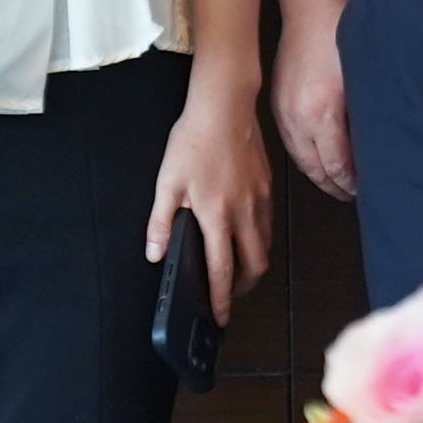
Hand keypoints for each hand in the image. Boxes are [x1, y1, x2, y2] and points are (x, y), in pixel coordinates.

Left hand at [150, 79, 276, 318]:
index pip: (223, 269)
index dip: (221, 298)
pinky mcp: (266, 185)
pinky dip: (259, 237)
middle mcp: (244, 212)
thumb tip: (155, 253)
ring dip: (253, 263)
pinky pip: (267, 222)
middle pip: (255, 265)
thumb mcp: (167, 182)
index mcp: (216, 215)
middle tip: (229, 294)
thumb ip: (161, 222)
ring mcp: (259, 199)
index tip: (219, 315)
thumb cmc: (195, 140)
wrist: (224, 106)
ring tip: (236, 266)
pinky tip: (244, 231)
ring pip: (265, 244)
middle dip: (243, 287)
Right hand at [272, 6, 355, 202]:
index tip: (366, 191)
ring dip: (319, 175)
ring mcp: (283, 112)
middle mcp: (297, 118)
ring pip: (300, 159)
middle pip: (315, 169)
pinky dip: (305, 158)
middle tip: (354, 196)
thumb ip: (362, 120)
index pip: (336, 165)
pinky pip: (290, 142)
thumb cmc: (341, 37)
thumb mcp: (360, 82)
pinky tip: (318, 159)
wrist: (311, 7)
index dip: (352, 183)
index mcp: (321, 114)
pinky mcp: (277, 104)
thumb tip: (370, 149)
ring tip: (338, 184)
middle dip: (335, 186)